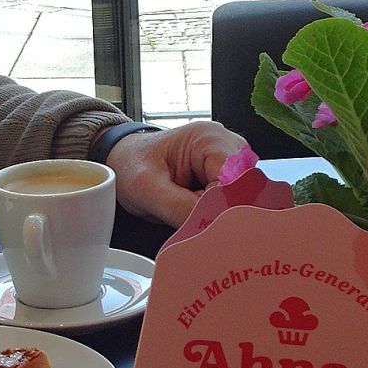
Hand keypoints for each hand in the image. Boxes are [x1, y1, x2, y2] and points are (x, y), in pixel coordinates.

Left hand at [107, 120, 247, 226]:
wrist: (124, 161)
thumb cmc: (132, 165)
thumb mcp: (146, 189)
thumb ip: (179, 208)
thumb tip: (209, 229)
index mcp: (209, 138)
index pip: (234, 181)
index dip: (220, 208)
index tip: (202, 226)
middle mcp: (227, 145)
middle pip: (244, 190)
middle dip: (222, 212)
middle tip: (193, 222)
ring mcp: (229, 160)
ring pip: (242, 198)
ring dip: (219, 213)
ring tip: (190, 213)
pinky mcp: (227, 175)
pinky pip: (233, 200)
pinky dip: (217, 212)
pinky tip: (198, 213)